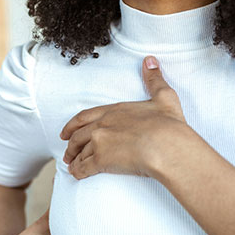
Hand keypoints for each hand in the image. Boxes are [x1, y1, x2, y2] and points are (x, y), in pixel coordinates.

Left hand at [60, 55, 188, 179]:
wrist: (167, 146)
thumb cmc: (168, 125)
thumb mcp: (164, 97)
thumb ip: (154, 79)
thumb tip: (150, 60)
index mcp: (114, 110)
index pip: (86, 116)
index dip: (73, 124)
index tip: (66, 131)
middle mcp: (102, 125)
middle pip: (78, 136)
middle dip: (71, 145)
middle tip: (67, 152)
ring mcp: (100, 142)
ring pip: (80, 152)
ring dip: (74, 159)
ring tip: (71, 165)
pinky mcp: (101, 160)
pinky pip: (84, 167)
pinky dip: (78, 171)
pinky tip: (76, 174)